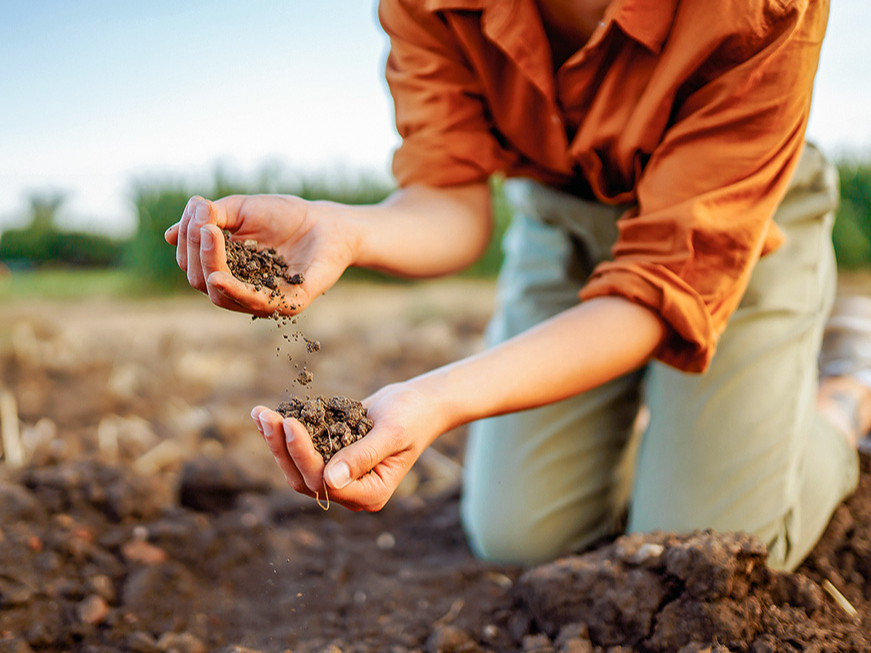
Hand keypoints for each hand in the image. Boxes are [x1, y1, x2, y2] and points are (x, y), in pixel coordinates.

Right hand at [164, 194, 359, 315]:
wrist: (329, 222)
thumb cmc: (286, 215)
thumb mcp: (241, 209)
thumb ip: (208, 218)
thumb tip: (169, 235)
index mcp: (227, 269)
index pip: (192, 263)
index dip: (188, 240)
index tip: (197, 213)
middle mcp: (240, 288)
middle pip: (199, 280)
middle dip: (195, 251)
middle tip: (205, 224)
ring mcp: (262, 299)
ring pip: (219, 295)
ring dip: (208, 265)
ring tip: (209, 235)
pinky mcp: (287, 304)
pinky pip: (253, 304)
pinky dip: (232, 291)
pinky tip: (218, 276)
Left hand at [250, 380, 447, 510]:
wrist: (419, 404)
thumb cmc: (412, 416)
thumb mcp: (392, 433)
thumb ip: (363, 456)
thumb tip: (331, 481)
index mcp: (371, 494)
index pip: (326, 482)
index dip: (303, 455)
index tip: (290, 423)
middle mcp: (352, 492)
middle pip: (305, 479)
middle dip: (282, 447)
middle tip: (265, 415)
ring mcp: (340, 477)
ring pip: (298, 468)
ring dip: (277, 441)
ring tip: (260, 413)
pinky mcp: (331, 460)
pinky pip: (302, 454)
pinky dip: (283, 435)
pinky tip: (267, 416)